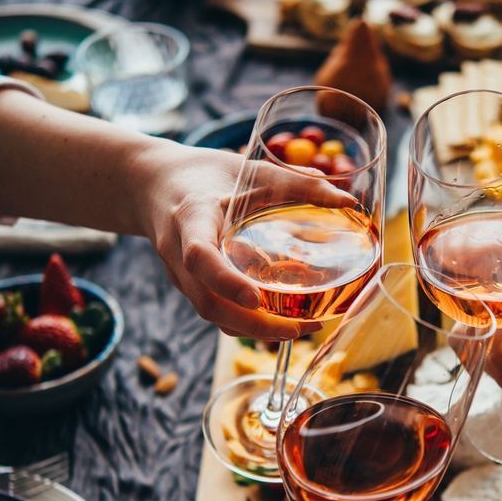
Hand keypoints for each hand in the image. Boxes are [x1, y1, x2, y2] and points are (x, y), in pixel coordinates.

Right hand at [133, 143, 355, 338]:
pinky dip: (246, 324)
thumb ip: (296, 183)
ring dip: (253, 330)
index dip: (226, 282)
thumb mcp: (249, 169)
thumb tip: (347, 200)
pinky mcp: (189, 286)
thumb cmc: (205, 174)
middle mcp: (178, 253)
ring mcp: (180, 275)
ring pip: (211, 314)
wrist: (154, 184)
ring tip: (300, 329)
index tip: (256, 298)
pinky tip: (280, 322)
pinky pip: (215, 312)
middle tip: (300, 328)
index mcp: (190, 218)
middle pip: (207, 303)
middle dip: (253, 325)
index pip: (199, 258)